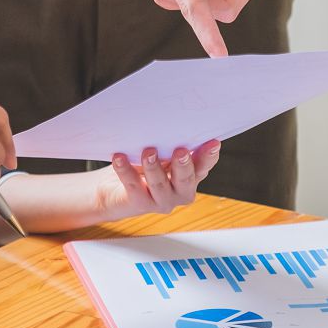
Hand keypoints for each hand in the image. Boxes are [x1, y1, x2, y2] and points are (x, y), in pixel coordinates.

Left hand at [92, 141, 221, 220]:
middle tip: (181, 151)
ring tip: (148, 151)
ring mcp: (161, 200)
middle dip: (183, 165)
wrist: (114, 190)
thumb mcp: (161, 154)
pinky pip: (134, 186)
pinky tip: (119, 158)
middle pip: (186, 179)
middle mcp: (179, 191)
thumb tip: (173, 123)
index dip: (209, 156)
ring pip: (159, 184)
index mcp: (189, 176)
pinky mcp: (140, 204)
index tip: (213, 142)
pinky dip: (126, 171)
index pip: (203, 166)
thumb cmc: (142, 166)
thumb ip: (170, 145)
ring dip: (154, 167)